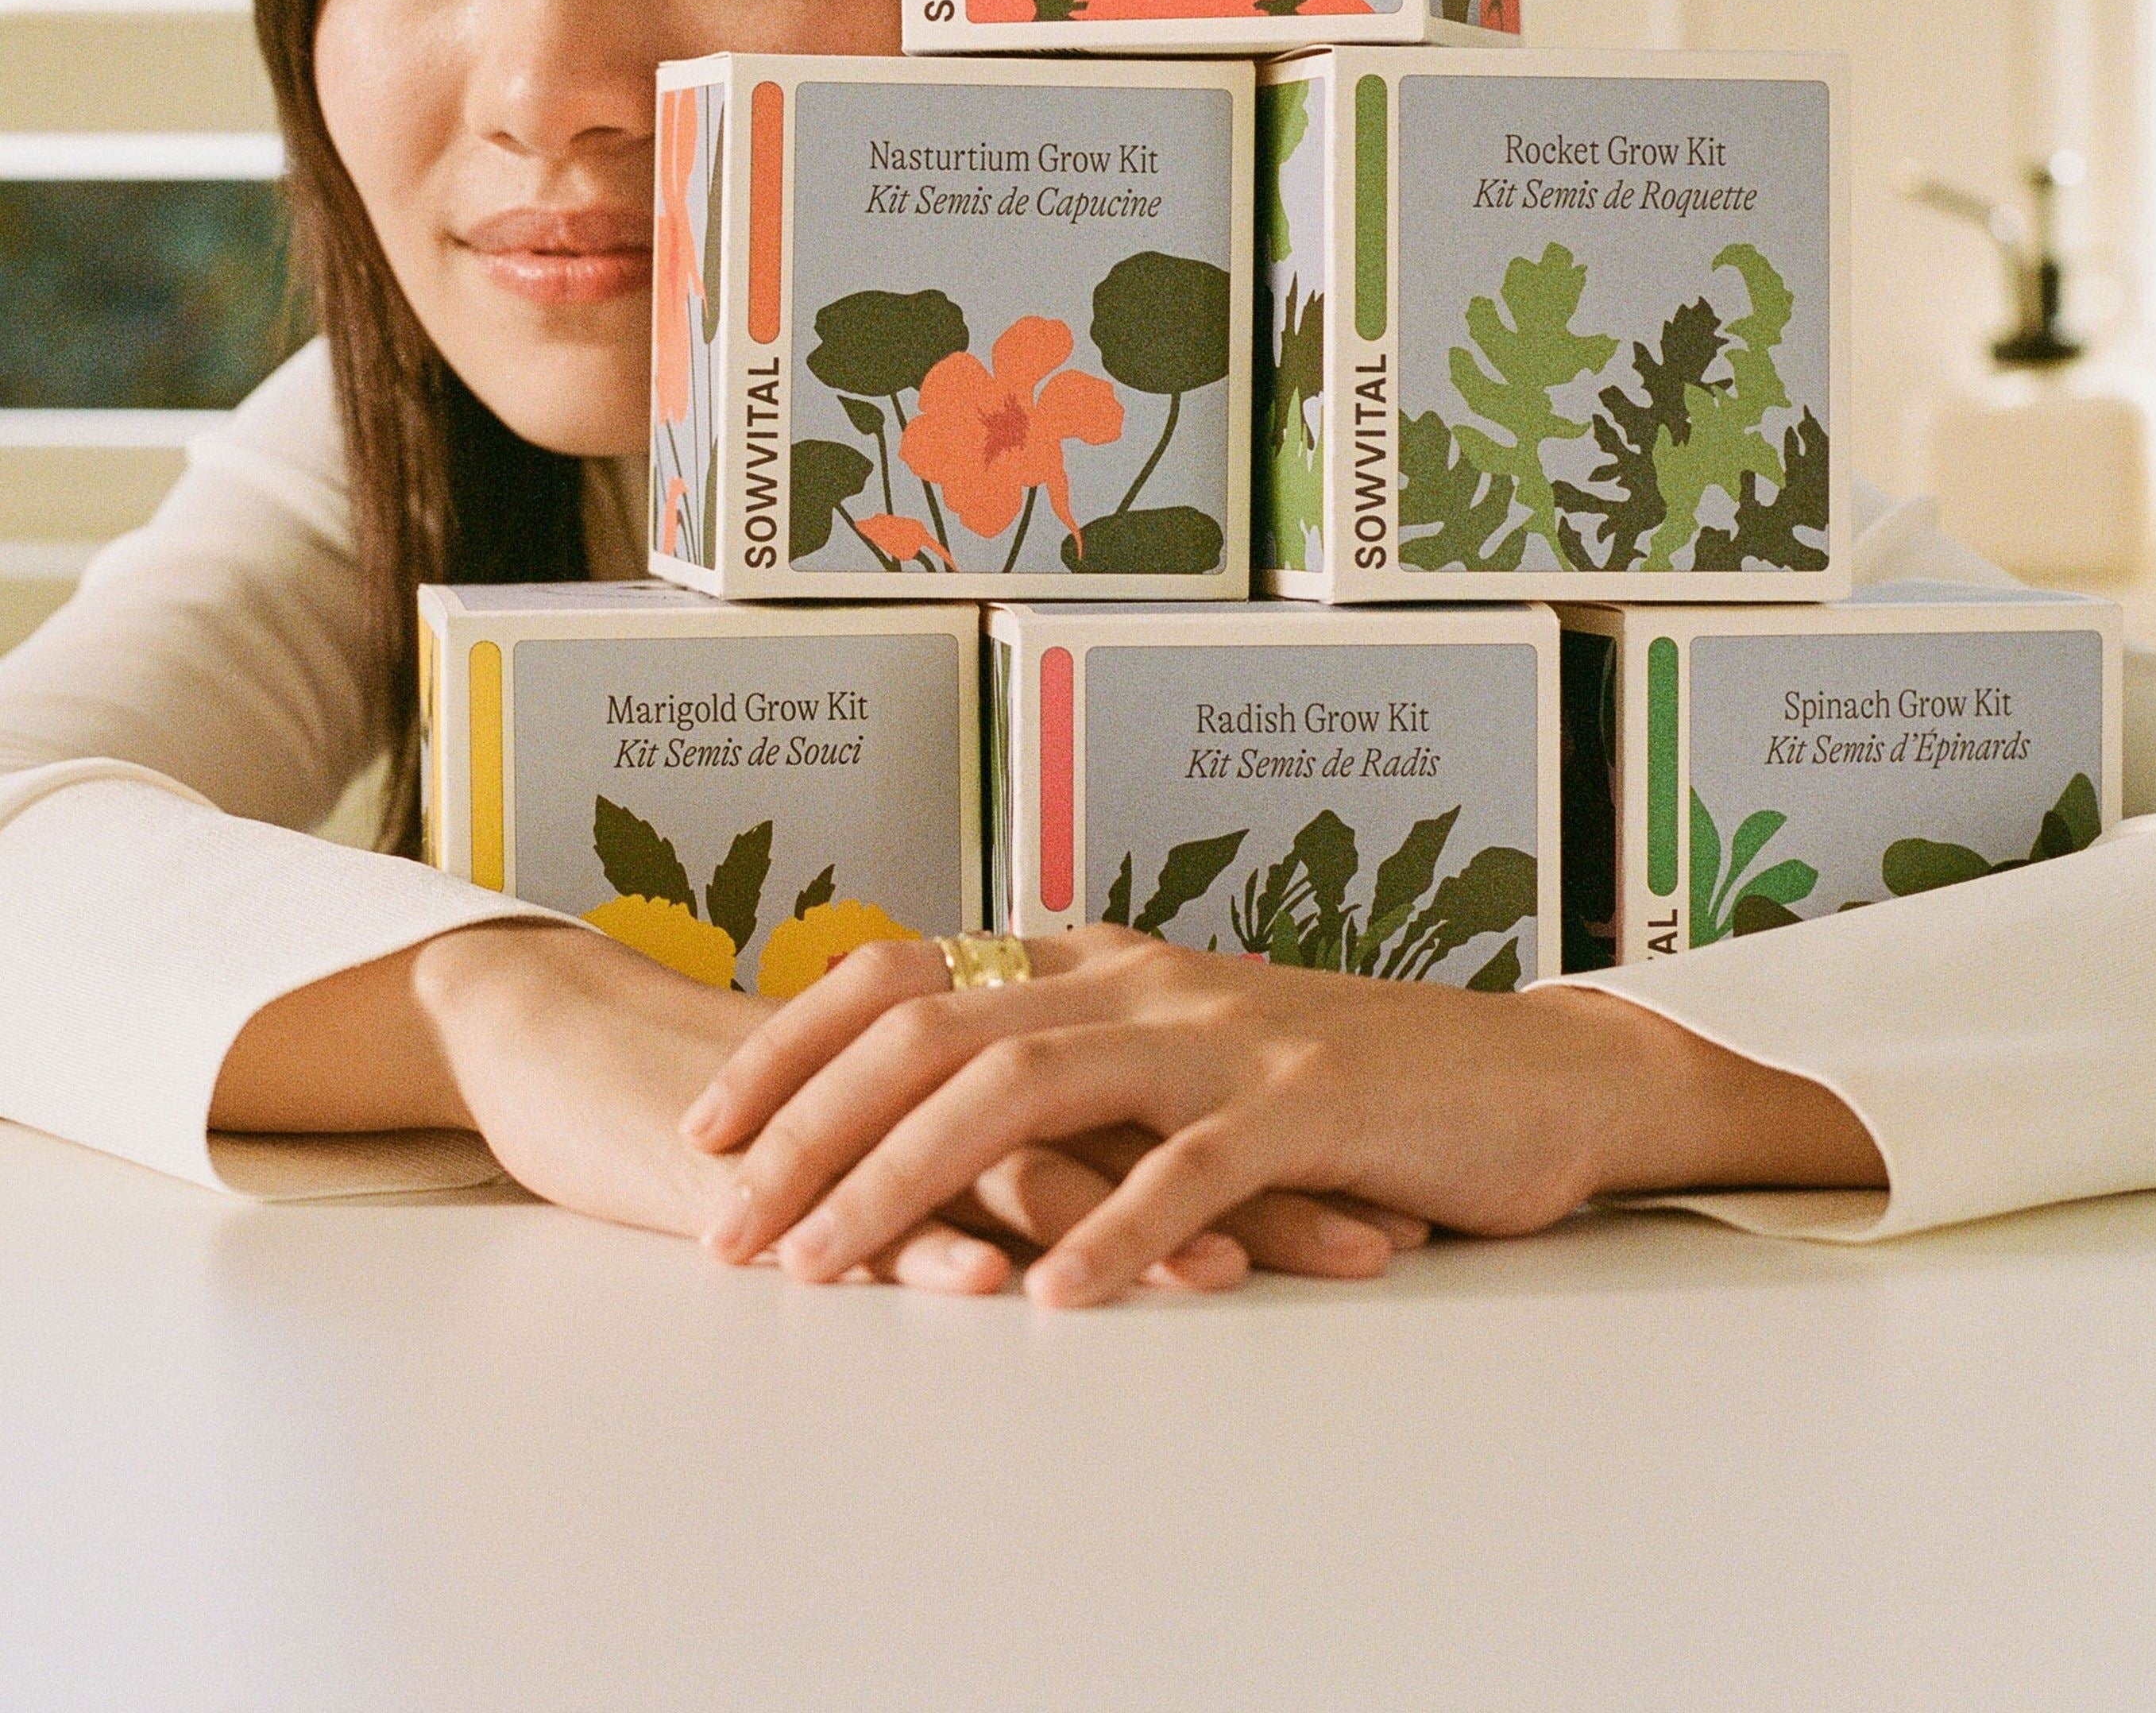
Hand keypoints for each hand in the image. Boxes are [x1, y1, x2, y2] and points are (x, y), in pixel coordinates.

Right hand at [215, 923, 1376, 1290]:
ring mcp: (882, 1103)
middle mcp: (965, 1063)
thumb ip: (1017, 1144)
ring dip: (1126, 1224)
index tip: (1392, 1197)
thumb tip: (1145, 1202)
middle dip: (1261, 1189)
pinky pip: (875, 1190)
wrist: (584, 1051)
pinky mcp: (796, 1145)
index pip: (1174, 1100)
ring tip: (1229, 1280)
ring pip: (1022, 1155)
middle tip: (1376, 1240)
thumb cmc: (757, 1098)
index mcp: (1009, 1047)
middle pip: (1138, 1124)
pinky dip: (947, 1233)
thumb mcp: (914, 1125)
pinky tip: (1008, 1286)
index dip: (1283, 1149)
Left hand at [679, 927, 1883, 1307]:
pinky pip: (1186, 1171)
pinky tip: (1047, 1302)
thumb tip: (941, 1108)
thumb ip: (1082, 1062)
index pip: (911, 976)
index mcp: (1106, 962)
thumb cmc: (1353, 1085)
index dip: (796, 1045)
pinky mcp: (1306, 1110)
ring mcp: (1223, 1039)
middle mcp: (1144, 981)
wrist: (1531, 1077)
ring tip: (825, 1268)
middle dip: (808, 1130)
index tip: (707, 1130)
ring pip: (1024, 1091)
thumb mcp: (1191, 1054)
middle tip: (723, 1227)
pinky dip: (1109, 1235)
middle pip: (933, 1032)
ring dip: (906, 1183)